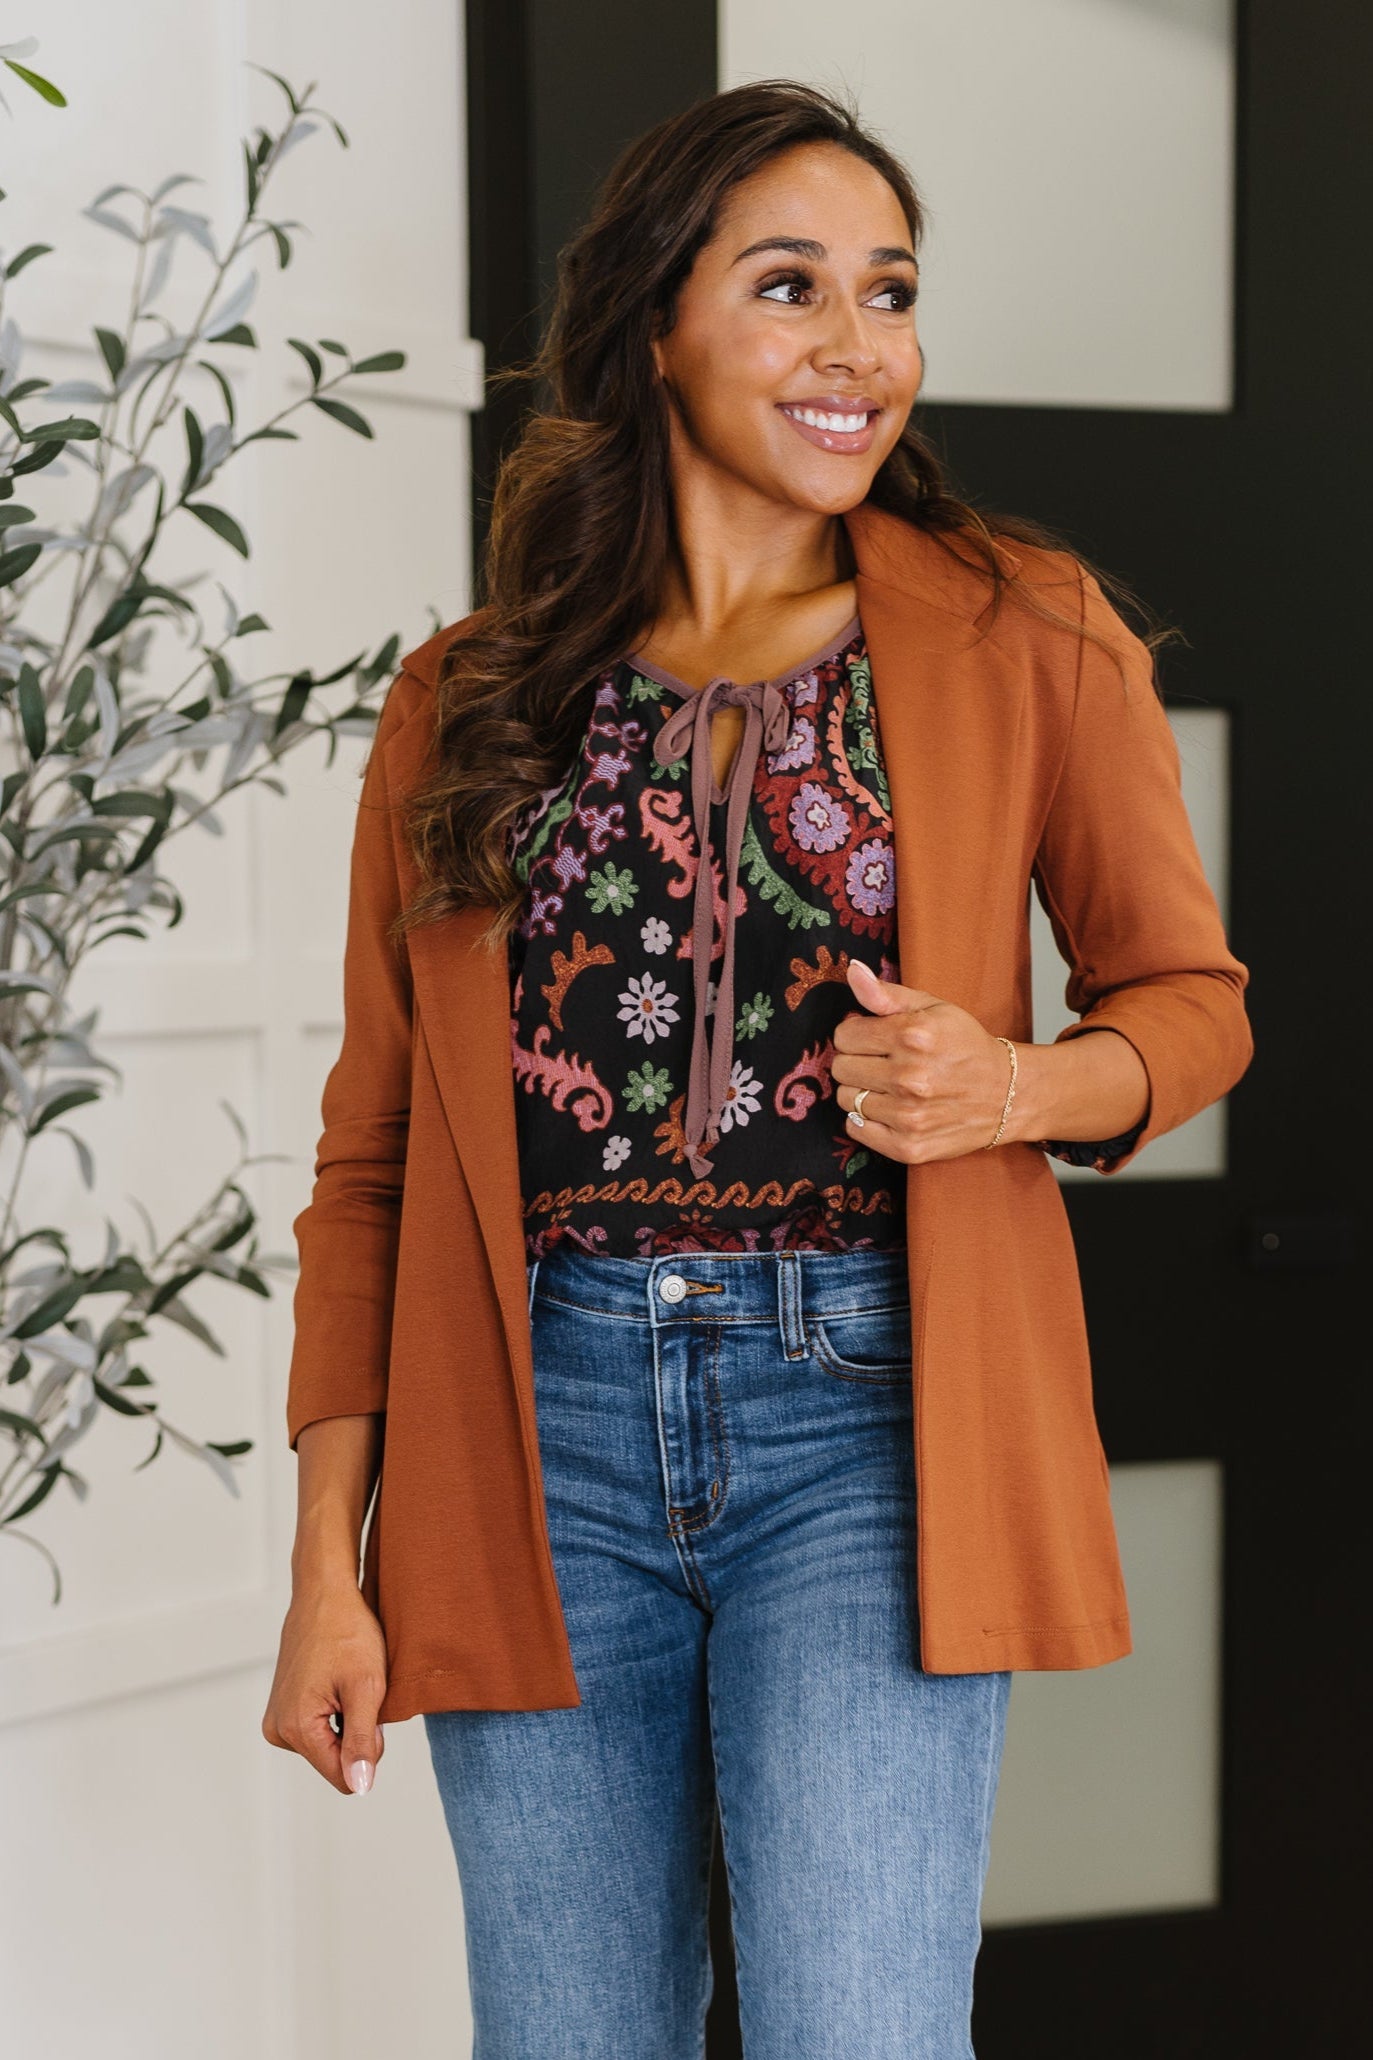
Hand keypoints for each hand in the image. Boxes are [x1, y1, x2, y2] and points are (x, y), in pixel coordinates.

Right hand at [262, 1581, 387, 1795]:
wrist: (324, 1595)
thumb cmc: (348, 1633)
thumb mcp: (367, 1687)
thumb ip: (362, 1741)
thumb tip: (359, 1787)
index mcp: (297, 1728)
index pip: (344, 1777)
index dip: (369, 1751)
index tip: (371, 1712)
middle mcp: (278, 1730)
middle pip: (335, 1762)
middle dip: (356, 1734)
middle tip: (360, 1692)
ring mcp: (276, 1721)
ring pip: (328, 1747)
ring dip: (346, 1721)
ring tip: (346, 1683)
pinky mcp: (280, 1711)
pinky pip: (317, 1730)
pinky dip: (334, 1713)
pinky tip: (335, 1682)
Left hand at [831, 959, 1014, 1162]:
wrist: (1007, 1095)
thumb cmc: (966, 1047)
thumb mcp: (934, 1008)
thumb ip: (887, 993)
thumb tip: (852, 970)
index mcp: (913, 1036)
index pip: (845, 1035)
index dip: (857, 1034)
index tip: (875, 1038)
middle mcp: (910, 1077)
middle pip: (842, 1068)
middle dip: (857, 1061)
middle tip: (884, 1063)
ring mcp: (909, 1115)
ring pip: (846, 1099)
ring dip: (862, 1091)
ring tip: (890, 1086)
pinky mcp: (908, 1146)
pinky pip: (856, 1128)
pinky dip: (866, 1120)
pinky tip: (889, 1109)